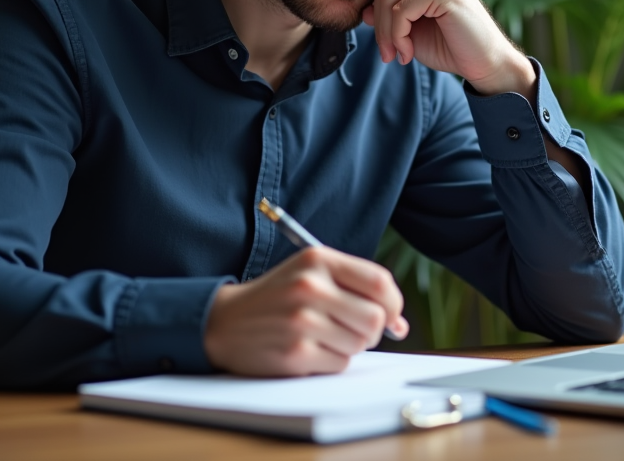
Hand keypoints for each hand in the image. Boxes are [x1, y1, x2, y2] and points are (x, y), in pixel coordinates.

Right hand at [203, 246, 408, 375]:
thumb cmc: (278, 297)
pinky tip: (310, 349)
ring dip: (349, 346)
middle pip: (374, 318)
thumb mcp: (311, 273)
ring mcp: (302, 321)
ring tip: (324, 336)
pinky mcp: (296, 352)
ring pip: (360, 344)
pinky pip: (340, 364)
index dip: (393, 303)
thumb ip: (355, 287)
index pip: (379, 282)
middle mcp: (310, 287)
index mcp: (318, 260)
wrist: (225, 321)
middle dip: (372, 330)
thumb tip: (399, 323)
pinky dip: (332, 361)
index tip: (391, 315)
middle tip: (353, 329)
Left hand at [362, 0, 535, 95]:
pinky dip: (397, 37)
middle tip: (389, 53)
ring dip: (387, 34)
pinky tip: (408, 53)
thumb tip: (365, 10)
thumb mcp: (411, 29)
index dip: (378, 13)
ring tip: (400, 54)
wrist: (485, 63)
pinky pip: (400, 11)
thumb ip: (388, 15)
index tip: (386, 44)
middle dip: (380, 25)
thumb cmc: (450, 45)